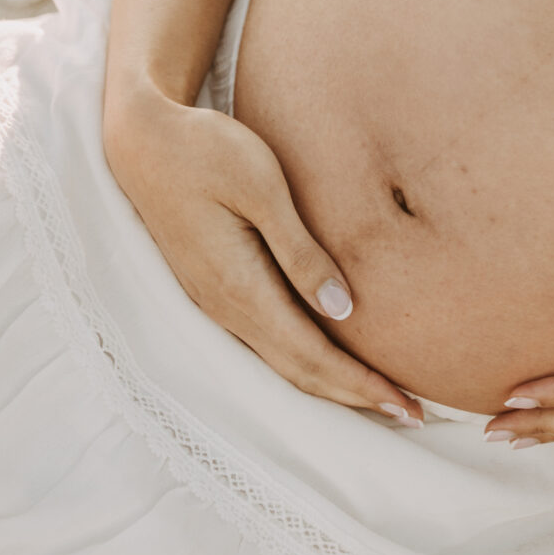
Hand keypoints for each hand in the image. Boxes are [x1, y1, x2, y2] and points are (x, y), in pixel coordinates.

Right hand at [104, 84, 423, 424]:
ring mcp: (216, 301)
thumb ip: (301, 252)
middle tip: (410, 413)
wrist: (142, 141)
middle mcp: (225, 307)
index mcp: (240, 288)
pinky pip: (268, 339)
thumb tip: (344, 309)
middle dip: (355, 396)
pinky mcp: (215, 286)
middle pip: (299, 372)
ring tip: (379, 393)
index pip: (311, 356)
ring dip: (331, 382)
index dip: (360, 385)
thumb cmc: (207, 152)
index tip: (406, 405)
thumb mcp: (262, 189)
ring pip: (282, 360)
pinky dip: (307, 357)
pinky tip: (330, 353)